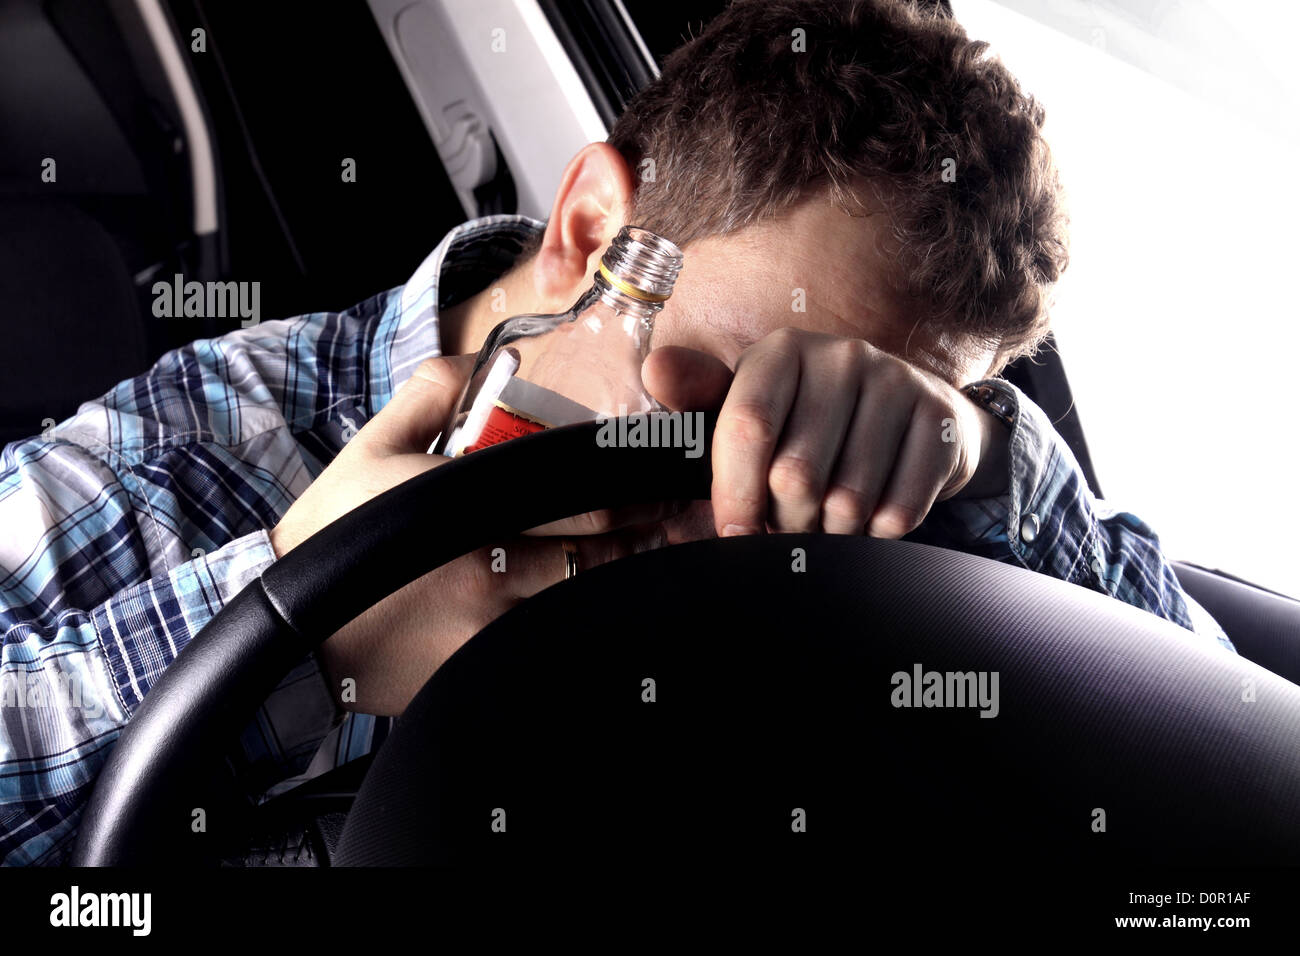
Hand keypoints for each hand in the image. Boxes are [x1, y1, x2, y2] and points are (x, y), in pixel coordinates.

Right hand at [270, 355, 677, 714]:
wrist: (292, 628)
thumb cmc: (335, 533)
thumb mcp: (371, 449)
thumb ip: (429, 395)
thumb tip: (479, 362)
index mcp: (464, 506)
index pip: (576, 496)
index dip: (627, 488)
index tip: (652, 474)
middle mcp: (487, 567)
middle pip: (596, 550)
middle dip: (639, 527)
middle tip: (660, 512)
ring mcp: (490, 625)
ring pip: (582, 596)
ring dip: (618, 571)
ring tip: (635, 548)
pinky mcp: (484, 663)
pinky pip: (552, 636)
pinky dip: (579, 616)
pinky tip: (591, 601)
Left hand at [643, 328, 1009, 538]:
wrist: (914, 418)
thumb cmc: (812, 421)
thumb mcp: (752, 406)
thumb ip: (700, 399)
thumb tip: (655, 369)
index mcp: (782, 351)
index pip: (747, 427)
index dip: (734, 495)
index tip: (735, 535)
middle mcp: (842, 355)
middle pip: (795, 475)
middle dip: (786, 522)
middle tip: (791, 527)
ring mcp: (898, 383)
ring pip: (847, 500)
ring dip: (832, 534)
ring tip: (828, 524)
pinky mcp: (941, 421)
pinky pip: (898, 511)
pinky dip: (877, 535)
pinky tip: (871, 520)